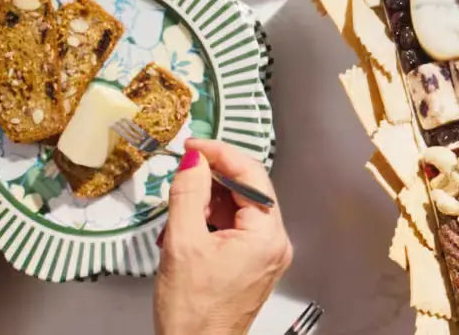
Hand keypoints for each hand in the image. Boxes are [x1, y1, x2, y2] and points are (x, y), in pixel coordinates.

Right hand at [155, 140, 291, 334]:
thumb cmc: (193, 312)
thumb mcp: (183, 244)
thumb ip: (188, 195)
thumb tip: (194, 160)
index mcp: (267, 236)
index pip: (252, 176)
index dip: (222, 154)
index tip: (195, 145)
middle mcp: (275, 243)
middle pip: (250, 190)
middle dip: (216, 177)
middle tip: (186, 167)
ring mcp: (267, 254)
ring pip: (242, 208)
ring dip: (212, 199)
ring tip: (183, 203)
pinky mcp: (255, 263)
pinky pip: (238, 228)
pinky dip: (215, 219)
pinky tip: (192, 224)